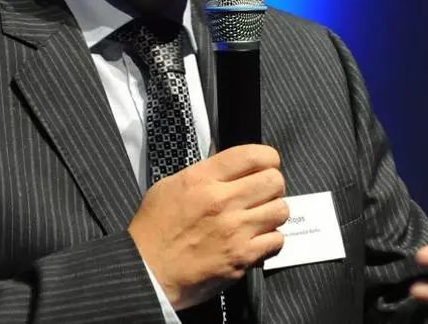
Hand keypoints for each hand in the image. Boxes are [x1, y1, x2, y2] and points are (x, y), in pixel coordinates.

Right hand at [128, 144, 288, 309]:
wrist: (146, 273)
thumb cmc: (153, 231)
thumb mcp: (169, 186)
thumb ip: (203, 173)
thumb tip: (230, 166)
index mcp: (202, 179)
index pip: (253, 155)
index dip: (267, 159)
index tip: (265, 166)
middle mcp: (222, 201)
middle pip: (274, 181)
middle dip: (272, 186)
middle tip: (261, 195)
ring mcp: (235, 230)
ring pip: (281, 210)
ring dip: (273, 213)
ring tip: (259, 219)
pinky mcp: (242, 257)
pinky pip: (276, 241)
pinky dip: (270, 240)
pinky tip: (256, 241)